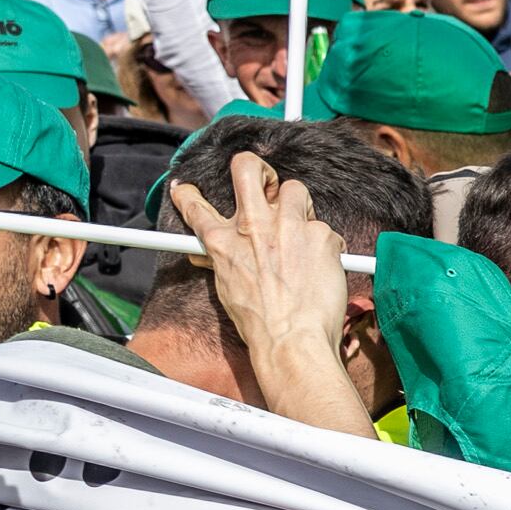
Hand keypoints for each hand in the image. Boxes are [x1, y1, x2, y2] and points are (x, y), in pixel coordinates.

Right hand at [167, 154, 377, 438]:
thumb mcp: (227, 288)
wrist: (292, 341)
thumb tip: (211, 253)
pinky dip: (324, 245)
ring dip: (299, 207)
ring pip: (296, 189)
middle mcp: (254, 226)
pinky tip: (321, 266)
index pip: (196, 206)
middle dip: (256, 168)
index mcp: (224, 241)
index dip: (188, 195)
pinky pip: (325, 228)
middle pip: (247, 168)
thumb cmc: (260, 322)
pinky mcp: (321, 235)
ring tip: (300, 233)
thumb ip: (223, 260)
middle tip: (265, 183)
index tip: (185, 189)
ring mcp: (289, 226)